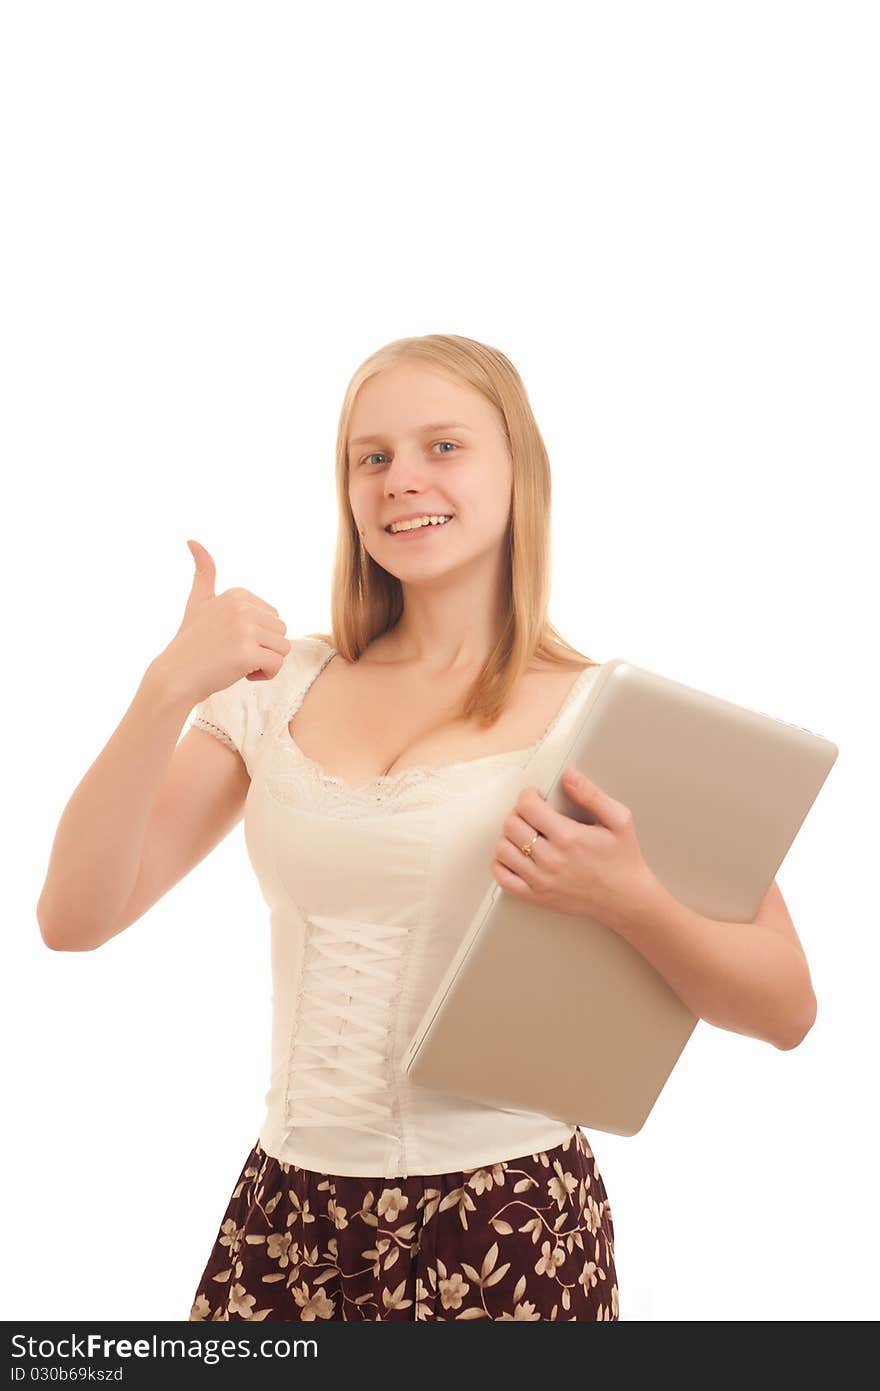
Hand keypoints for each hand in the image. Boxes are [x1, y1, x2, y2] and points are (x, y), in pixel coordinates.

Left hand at [490, 767, 658, 933]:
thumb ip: (591, 795)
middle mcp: (551, 860)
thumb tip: (568, 775)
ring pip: (503, 849)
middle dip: (519, 814)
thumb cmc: (622, 858)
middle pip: (512, 825)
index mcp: (569, 837)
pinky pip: (502, 878)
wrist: (626, 899)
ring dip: (510, 837)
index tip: (536, 796)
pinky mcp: (536, 896)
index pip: (528, 807)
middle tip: (532, 814)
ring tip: (526, 834)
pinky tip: (516, 856)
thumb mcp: (618, 820)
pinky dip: (502, 864)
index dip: (528, 795)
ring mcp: (541, 880)